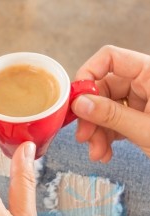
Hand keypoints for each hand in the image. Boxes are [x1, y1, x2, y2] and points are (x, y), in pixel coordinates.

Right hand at [71, 45, 149, 161]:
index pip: (110, 59)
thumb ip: (111, 115)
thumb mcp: (146, 130)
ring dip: (97, 133)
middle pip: (104, 89)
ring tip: (97, 153)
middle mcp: (145, 82)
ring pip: (106, 109)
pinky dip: (106, 138)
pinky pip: (115, 122)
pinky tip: (105, 153)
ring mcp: (142, 100)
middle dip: (91, 116)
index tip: (75, 100)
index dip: (88, 76)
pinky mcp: (140, 117)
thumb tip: (80, 104)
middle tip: (82, 137)